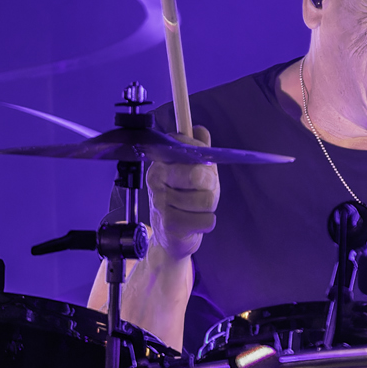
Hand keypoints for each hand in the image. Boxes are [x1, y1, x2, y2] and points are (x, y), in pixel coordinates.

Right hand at [145, 125, 219, 258]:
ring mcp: (161, 201)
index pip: (187, 147)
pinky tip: (193, 223)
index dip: (203, 157)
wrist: (171, 237)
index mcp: (161, 163)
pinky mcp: (170, 224)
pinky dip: (206, 223)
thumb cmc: (185, 202)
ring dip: (208, 208)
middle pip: (200, 174)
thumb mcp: (194, 172)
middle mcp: (156, 179)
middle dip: (210, 187)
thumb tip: (200, 130)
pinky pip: (207, 220)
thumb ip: (199, 150)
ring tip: (195, 210)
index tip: (204, 166)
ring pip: (207, 199)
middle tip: (201, 192)